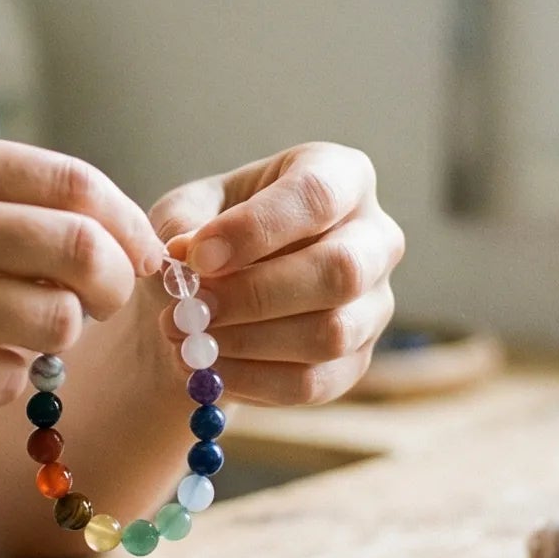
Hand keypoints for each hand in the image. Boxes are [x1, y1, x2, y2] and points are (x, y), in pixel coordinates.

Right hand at [0, 131, 162, 431]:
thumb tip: (99, 224)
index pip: (72, 181)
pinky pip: (5, 380)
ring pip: (54, 321)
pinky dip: (0, 378)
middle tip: (103, 302)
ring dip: (51, 335)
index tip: (141, 253)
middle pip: (83, 251)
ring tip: (5, 331)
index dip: (126, 224)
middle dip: (114, 284)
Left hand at [148, 143, 403, 405]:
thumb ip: (183, 223)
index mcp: (341, 175)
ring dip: (247, 342)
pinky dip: (251, 381)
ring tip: (185, 338)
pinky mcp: (357, 359)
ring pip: (331, 334)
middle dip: (257, 295)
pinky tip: (207, 367)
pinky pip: (314, 382)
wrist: (216, 291)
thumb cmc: (210, 232)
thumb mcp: (187, 210)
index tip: (195, 256)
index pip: (316, 195)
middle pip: (341, 270)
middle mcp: (375, 238)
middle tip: (192, 308)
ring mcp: (374, 303)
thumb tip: (185, 252)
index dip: (257, 228)